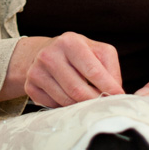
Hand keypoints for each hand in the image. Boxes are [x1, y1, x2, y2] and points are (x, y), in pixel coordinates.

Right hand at [0, 32, 124, 107]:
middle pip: (77, 90)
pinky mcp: (30, 85)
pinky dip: (65, 107)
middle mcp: (50, 54)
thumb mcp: (97, 51)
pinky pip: (52, 105)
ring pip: (65, 100)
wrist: (45, 52)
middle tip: (104, 106)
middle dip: (94, 101)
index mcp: (70, 42)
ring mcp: (37, 70)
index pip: (92, 70)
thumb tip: (116, 93)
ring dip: (80, 106)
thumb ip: (110, 69)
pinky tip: (69, 98)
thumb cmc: (78, 53)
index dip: (107, 86)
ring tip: (88, 102)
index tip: (119, 97)